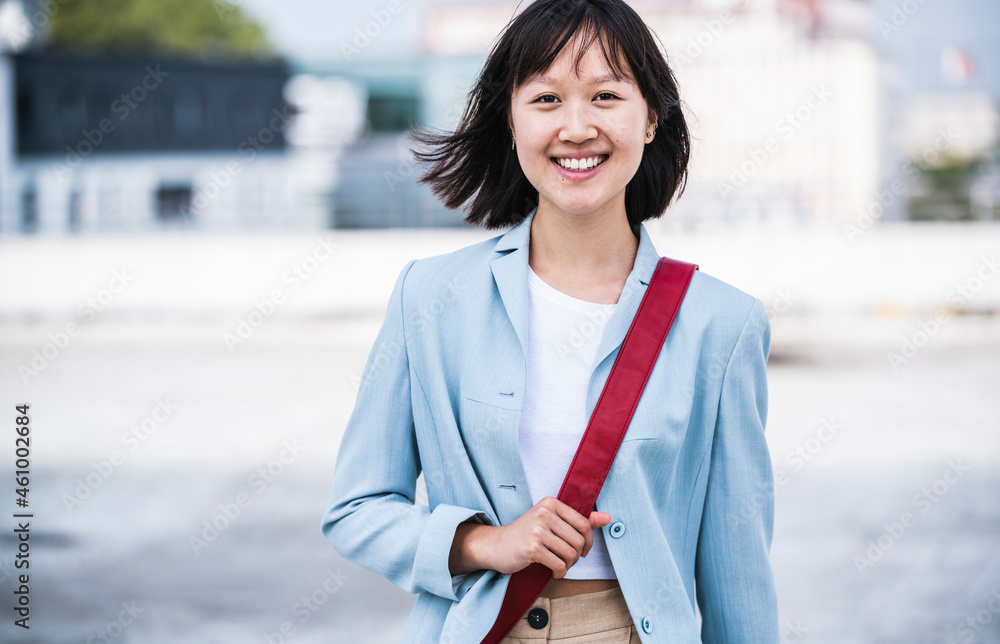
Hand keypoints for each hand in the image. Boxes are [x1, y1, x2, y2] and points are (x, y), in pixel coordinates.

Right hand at [483, 496, 611, 577]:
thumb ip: (579, 520)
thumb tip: (608, 517)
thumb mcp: (551, 521)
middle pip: (578, 540)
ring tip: (560, 566)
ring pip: (570, 554)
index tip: (583, 550)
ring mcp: (537, 530)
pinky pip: (559, 565)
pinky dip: (560, 572)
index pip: (584, 523)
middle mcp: (544, 513)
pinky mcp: (532, 548)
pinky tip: (554, 572)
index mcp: (551, 503)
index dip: (589, 541)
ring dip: (568, 565)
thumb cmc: (526, 534)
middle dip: (577, 556)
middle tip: (568, 561)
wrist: (496, 545)